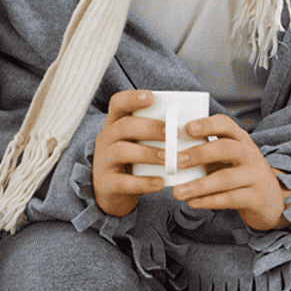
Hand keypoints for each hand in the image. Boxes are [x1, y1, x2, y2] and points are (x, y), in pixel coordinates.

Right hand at [93, 90, 166, 217]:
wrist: (111, 194)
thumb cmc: (131, 161)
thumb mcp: (135, 142)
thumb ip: (151, 132)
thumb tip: (186, 124)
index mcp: (114, 124)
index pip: (118, 103)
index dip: (132, 98)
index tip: (152, 97)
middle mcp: (106, 139)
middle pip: (124, 126)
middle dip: (151, 128)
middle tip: (176, 134)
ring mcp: (103, 161)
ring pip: (121, 151)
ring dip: (149, 154)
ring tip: (170, 160)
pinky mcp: (106, 183)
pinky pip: (123, 182)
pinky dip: (144, 182)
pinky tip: (161, 183)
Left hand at [171, 113, 290, 230]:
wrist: (274, 200)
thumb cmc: (240, 174)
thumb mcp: (228, 158)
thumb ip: (206, 152)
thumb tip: (172, 151)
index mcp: (240, 139)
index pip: (225, 124)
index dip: (206, 124)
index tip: (187, 128)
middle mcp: (250, 154)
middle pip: (225, 148)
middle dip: (198, 154)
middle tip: (175, 162)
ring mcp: (256, 176)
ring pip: (225, 178)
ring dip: (198, 185)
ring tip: (177, 192)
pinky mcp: (257, 198)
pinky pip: (230, 199)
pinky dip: (209, 201)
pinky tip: (192, 202)